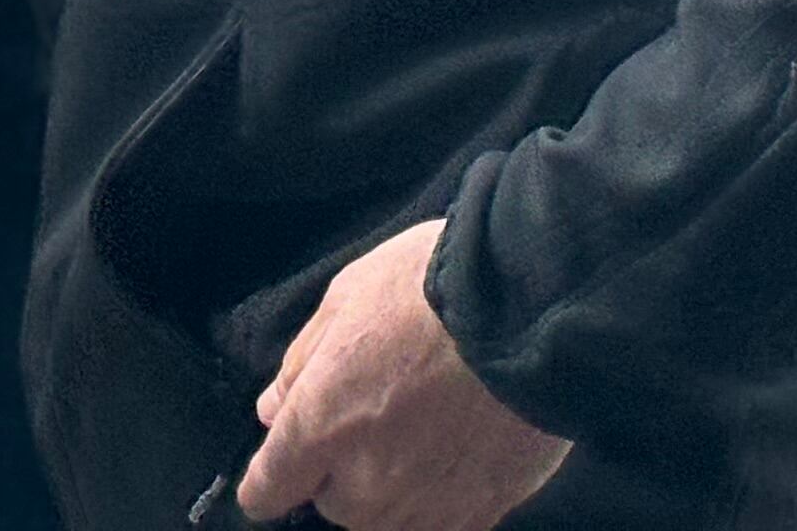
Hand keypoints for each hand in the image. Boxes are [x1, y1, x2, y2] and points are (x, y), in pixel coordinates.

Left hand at [239, 220, 568, 530]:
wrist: (530, 310)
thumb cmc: (429, 290)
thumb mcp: (344, 300)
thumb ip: (300, 366)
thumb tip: (274, 410)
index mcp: (320, 425)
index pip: (269, 488)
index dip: (266, 482)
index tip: (271, 475)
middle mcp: (367, 480)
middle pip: (333, 506)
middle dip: (338, 470)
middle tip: (369, 416)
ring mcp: (428, 504)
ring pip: (386, 520)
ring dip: (387, 489)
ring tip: (417, 431)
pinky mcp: (484, 511)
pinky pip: (440, 523)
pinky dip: (434, 498)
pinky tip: (450, 452)